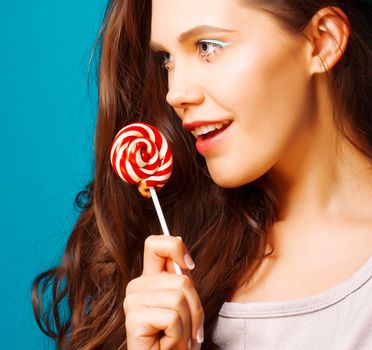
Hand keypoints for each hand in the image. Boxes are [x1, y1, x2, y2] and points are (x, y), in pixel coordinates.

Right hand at [124, 235, 203, 349]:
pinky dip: (178, 336)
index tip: (189, 265)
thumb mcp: (183, 305)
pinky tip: (167, 345)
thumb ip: (182, 283)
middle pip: (182, 280)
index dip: (175, 246)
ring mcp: (133, 301)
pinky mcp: (134, 318)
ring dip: (188, 327)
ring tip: (177, 339)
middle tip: (190, 331)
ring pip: (179, 299)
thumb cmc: (175, 338)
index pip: (155, 244)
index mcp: (149, 279)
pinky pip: (172, 318)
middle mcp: (137, 286)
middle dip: (196, 309)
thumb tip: (186, 263)